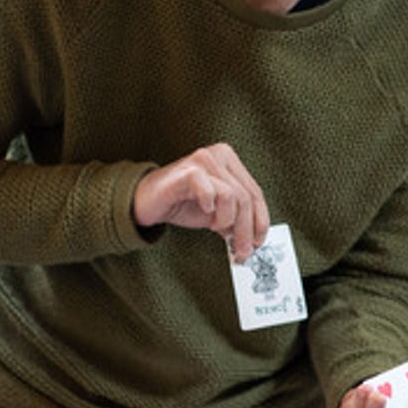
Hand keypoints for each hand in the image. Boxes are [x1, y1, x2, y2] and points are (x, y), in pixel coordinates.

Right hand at [132, 143, 268, 259]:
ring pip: (233, 196)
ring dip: (228, 221)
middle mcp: (219, 155)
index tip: (258, 243)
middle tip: (242, 251)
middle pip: (246, 197)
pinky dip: (210, 207)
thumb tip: (254, 239)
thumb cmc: (182, 203)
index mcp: (230, 161)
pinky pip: (211, 191)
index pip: (255, 193)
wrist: (146, 202)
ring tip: (215, 227)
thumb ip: (236, 218)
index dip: (260, 221)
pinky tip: (205, 211)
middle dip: (246, 230)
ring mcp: (203, 160)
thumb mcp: (216, 212)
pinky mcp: (188, 170)